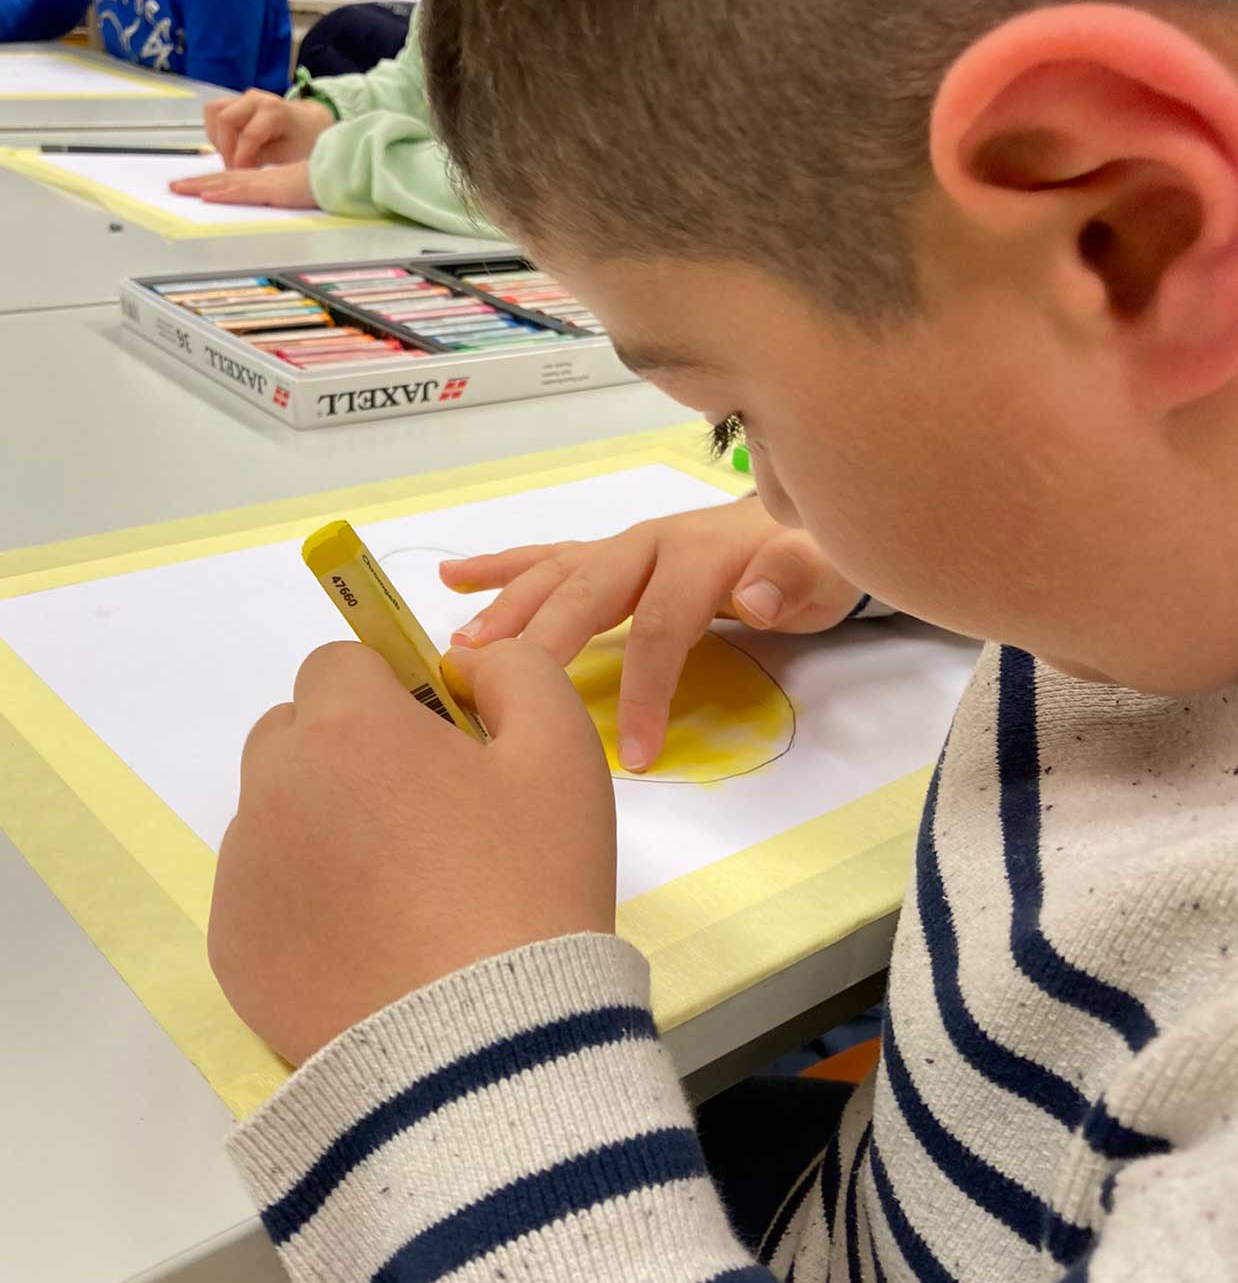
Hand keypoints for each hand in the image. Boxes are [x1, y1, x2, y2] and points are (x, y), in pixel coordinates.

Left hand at [168, 159, 316, 207]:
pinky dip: (224, 194)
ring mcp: (264, 183)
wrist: (339, 173)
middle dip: (196, 183)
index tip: (192, 186)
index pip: (231, 180)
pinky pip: (243, 192)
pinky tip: (208, 196)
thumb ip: (282, 191)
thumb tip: (278, 196)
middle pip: (222, 179)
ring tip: (179, 190)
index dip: (210, 182)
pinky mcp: (271, 191)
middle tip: (173, 187)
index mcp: (264, 179)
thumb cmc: (322, 182)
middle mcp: (259, 178)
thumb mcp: (295, 189)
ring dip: (200, 186)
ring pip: (226, 183)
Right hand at [202, 87, 335, 167]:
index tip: (241, 176)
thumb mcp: (288, 156)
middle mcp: (255, 98)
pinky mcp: (235, 102)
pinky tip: (231, 147)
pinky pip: (213, 113)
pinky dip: (217, 132)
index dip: (240, 160)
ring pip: (213, 112)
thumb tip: (235, 168)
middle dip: (226, 149)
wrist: (309, 124)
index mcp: (274, 110)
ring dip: (217, 138)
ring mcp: (243, 98)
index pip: (248, 135)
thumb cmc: (302, 141)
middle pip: (224, 119)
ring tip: (232, 157)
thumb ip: (261, 159)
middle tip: (234, 170)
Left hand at [209, 639, 615, 1064]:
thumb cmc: (529, 888)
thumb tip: (461, 663)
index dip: (389, 693)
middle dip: (344, 753)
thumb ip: (516, 673)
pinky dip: (300, 905)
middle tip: (419, 821)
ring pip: (272, 815)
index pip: (337, 664)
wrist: (485, 1051)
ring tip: (396, 898)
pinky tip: (366, 948)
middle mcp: (274, 787)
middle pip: (291, 734)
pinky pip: (259, 896)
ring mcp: (244, 872)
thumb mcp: (563, 754)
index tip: (435, 747)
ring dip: (319, 828)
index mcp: (348, 728)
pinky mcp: (232, 949)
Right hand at [443, 499, 862, 770]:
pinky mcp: (613, 556)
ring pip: (556, 575)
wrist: (811, 529)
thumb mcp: (828, 572)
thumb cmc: (814, 565)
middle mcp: (651, 544)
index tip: (635, 752)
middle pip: (587, 592)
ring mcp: (626, 548)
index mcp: (700, 553)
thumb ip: (795, 579)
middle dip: (543, 641)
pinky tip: (454, 576)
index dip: (643, 688)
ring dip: (509, 609)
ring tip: (465, 648)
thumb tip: (753, 599)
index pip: (660, 624)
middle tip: (499, 689)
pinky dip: (502, 567)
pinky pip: (551, 559)